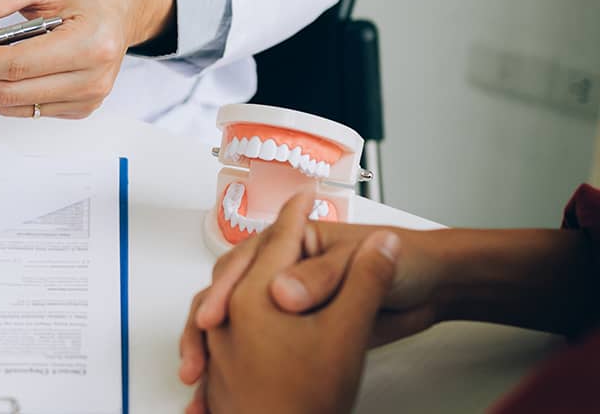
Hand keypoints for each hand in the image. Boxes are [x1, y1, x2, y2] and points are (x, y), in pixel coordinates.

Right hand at [181, 197, 400, 413]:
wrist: (439, 286)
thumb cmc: (407, 260)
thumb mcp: (358, 263)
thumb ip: (319, 277)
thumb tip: (281, 294)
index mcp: (292, 242)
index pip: (243, 264)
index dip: (221, 294)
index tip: (210, 322)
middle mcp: (283, 267)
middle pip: (229, 295)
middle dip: (205, 328)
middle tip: (196, 362)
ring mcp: (289, 298)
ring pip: (238, 323)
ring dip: (214, 353)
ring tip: (200, 383)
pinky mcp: (302, 327)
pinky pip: (264, 347)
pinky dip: (240, 370)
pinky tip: (224, 394)